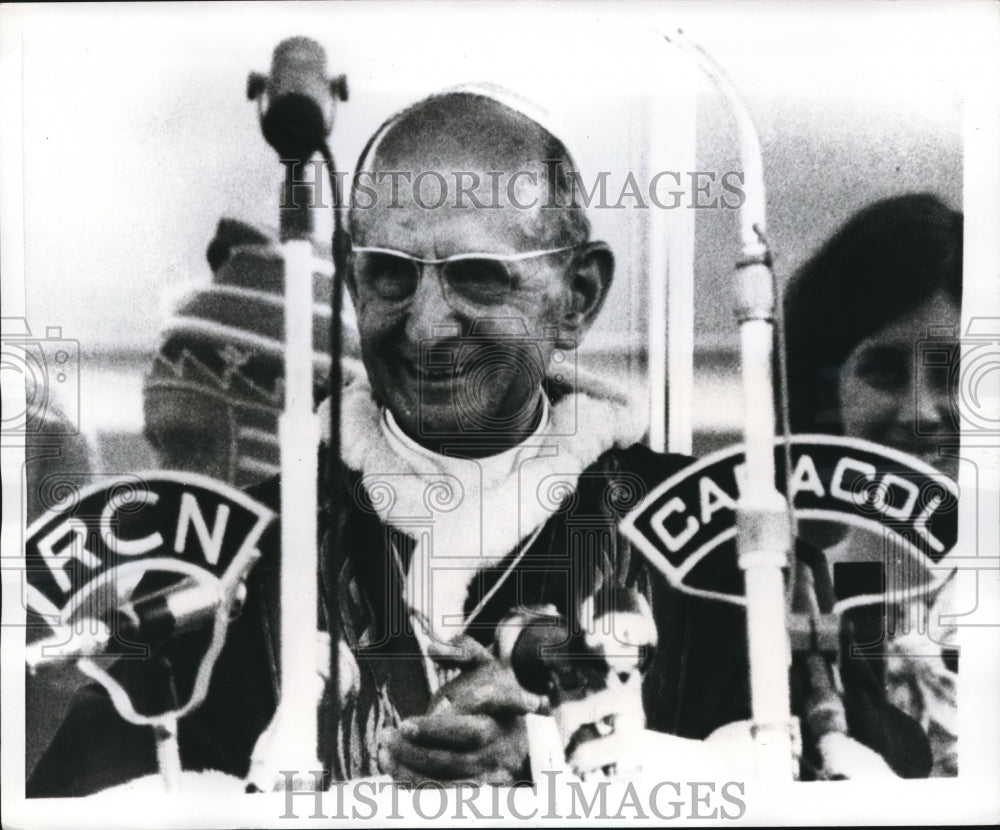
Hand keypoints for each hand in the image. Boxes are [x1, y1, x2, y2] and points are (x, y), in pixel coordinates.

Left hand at [378, 636, 544, 784]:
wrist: (519, 731)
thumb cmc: (492, 691)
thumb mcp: (483, 663)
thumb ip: (461, 651)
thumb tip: (433, 647)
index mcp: (504, 702)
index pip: (485, 704)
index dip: (452, 713)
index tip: (411, 719)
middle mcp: (502, 735)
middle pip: (468, 741)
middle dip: (427, 740)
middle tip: (393, 731)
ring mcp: (494, 765)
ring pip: (455, 772)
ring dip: (415, 765)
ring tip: (386, 748)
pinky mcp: (482, 788)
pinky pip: (448, 792)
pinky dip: (417, 783)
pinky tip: (392, 766)